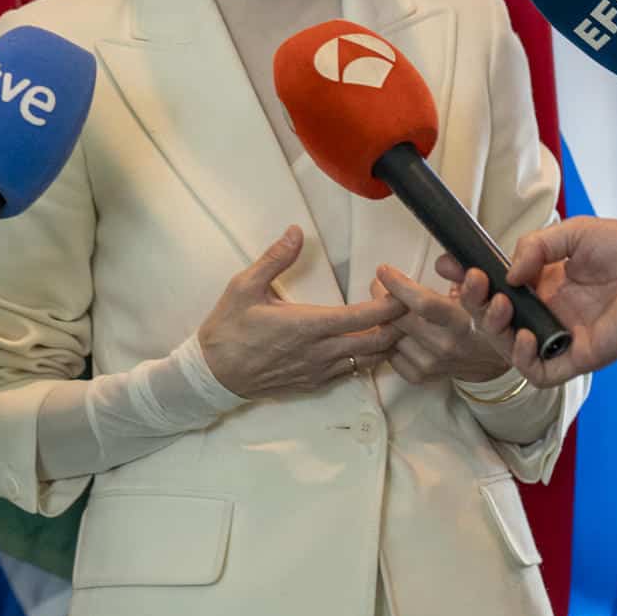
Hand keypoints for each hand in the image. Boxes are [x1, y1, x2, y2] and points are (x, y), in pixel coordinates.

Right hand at [198, 226, 405, 397]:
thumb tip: (296, 232)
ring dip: (385, 343)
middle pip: (377, 343)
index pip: (363, 318)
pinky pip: (352, 373)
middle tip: (403, 304)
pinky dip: (366, 358)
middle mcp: (320, 352)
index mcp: (307, 325)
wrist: (214, 373)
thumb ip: (275, 258)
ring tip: (390, 322)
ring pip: (369, 361)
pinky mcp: (314, 383)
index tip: (400, 290)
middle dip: (398, 325)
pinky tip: (363, 342)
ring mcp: (319, 371)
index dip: (390, 306)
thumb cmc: (228, 328)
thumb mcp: (244, 286)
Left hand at [373, 264, 511, 384]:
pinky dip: (388, 339)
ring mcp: (433, 363)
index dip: (399, 285)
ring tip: (388, 305)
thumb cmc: (480, 319)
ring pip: (391, 336)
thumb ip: (461, 272)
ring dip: (384, 319)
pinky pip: (391, 354)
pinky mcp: (422, 375)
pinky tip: (394, 328)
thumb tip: (441, 262)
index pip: (424, 304)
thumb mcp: (479, 291)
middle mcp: (447, 345)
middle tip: (380, 284)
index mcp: (462, 321)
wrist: (489, 359)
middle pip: (400, 319)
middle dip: (383, 297)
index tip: (384, 271)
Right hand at [437, 219, 616, 385]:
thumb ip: (534, 248)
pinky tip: (527, 336)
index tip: (447, 264)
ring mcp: (561, 336)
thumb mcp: (572, 233)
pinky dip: (523, 359)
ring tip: (500, 304)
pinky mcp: (580, 357)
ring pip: (508, 346)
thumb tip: (506, 274)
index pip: (494, 286)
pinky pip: (539, 373)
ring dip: (492, 326)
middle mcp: (548, 311)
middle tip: (471, 280)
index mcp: (544, 282)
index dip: (467, 278)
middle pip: (493, 317)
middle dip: (472, 300)